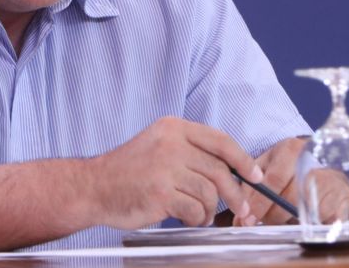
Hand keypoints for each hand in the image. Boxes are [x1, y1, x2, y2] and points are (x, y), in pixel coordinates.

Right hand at [89, 117, 261, 228]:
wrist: (93, 187)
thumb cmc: (127, 171)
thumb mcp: (157, 145)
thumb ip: (189, 151)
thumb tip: (231, 171)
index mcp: (172, 128)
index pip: (220, 141)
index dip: (243, 160)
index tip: (255, 175)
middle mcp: (170, 143)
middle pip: (220, 170)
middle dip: (234, 194)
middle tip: (239, 208)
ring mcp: (165, 168)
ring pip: (210, 193)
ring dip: (210, 210)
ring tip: (198, 213)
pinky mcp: (160, 193)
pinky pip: (195, 210)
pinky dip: (196, 219)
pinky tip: (185, 218)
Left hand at [233, 137, 348, 225]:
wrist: (325, 165)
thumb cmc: (288, 166)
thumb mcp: (266, 165)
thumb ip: (249, 185)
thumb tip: (239, 217)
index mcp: (291, 149)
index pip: (274, 179)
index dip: (259, 202)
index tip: (246, 217)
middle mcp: (314, 163)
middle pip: (289, 198)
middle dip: (270, 215)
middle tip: (259, 222)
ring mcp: (333, 183)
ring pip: (305, 213)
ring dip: (287, 222)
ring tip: (277, 220)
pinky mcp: (346, 201)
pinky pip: (326, 222)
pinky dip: (311, 227)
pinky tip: (300, 225)